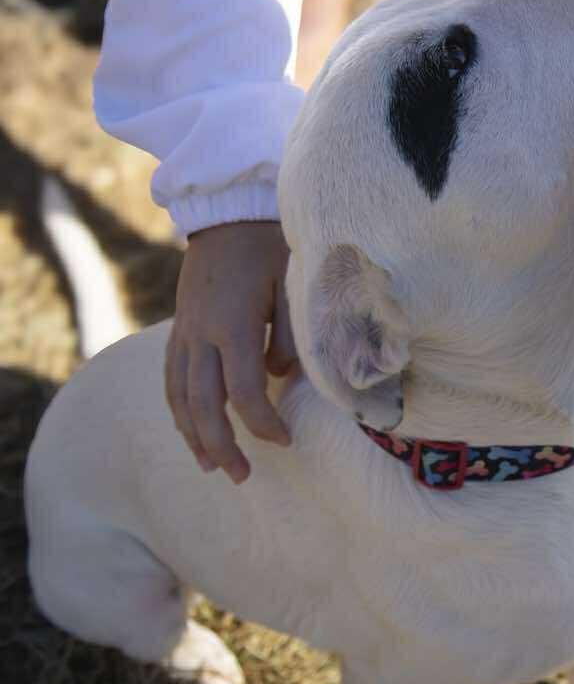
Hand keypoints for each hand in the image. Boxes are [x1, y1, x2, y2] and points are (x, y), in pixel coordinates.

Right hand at [166, 221, 295, 483]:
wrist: (229, 207)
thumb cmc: (271, 243)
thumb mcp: (292, 283)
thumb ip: (291, 335)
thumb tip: (280, 377)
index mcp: (232, 323)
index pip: (244, 391)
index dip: (262, 422)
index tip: (284, 440)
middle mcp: (201, 332)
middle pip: (202, 403)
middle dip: (221, 443)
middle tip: (242, 476)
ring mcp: (185, 330)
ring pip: (179, 395)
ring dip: (194, 434)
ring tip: (211, 466)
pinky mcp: (180, 326)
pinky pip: (171, 376)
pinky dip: (178, 408)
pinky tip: (190, 429)